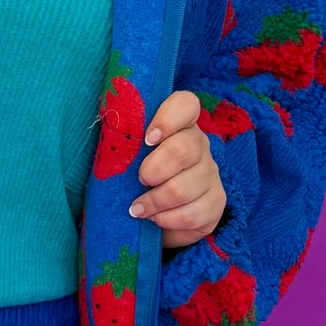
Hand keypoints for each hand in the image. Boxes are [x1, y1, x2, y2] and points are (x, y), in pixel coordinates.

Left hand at [128, 90, 226, 248]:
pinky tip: (156, 219)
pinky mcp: (216, 202)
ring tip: (139, 208)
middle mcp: (200, 144)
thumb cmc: (136, 176)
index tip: (146, 139)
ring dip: (154, 202)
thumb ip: (125, 142)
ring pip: (183, 188)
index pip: (186, 104)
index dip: (167, 119)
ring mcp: (211, 173)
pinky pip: (192, 214)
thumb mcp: (129, 155)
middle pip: (182, 150)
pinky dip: (167, 220)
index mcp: (179, 124)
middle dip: (152, 170)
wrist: (156, 214)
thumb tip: (109, 137)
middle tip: (139, 180)